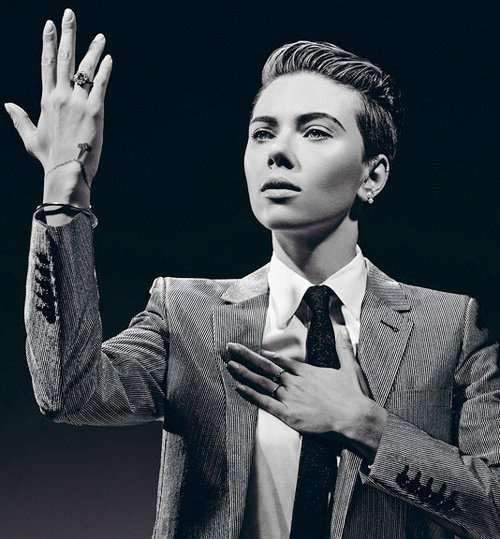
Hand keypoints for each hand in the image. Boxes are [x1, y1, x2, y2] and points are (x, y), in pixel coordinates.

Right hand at [5, 9, 111, 205]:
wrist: (66, 171)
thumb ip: (19, 118)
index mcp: (46, 100)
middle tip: (69, 14)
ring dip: (93, 50)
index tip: (50, 25)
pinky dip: (104, 70)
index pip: (47, 63)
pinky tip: (108, 59)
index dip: (49, 42)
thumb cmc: (50, 157)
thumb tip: (7, 104)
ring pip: (85, 69)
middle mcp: (60, 96)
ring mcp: (78, 102)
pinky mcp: (94, 110)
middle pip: (64, 58)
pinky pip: (100, 84)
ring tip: (100, 36)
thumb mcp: (30, 137)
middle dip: (67, 34)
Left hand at [226, 328, 386, 459]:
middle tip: (230, 348)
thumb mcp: (349, 367)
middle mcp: (295, 382)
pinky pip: (265, 402)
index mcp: (307, 372)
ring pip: (262, 382)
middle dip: (246, 357)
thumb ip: (343, 347)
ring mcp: (290, 397)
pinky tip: (239, 387)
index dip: (267, 356)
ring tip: (230, 364)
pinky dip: (251, 394)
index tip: (255, 351)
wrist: (353, 416)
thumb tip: (344, 328)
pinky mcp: (288, 413)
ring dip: (244, 373)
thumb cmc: (351, 394)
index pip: (282, 361)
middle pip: (266, 367)